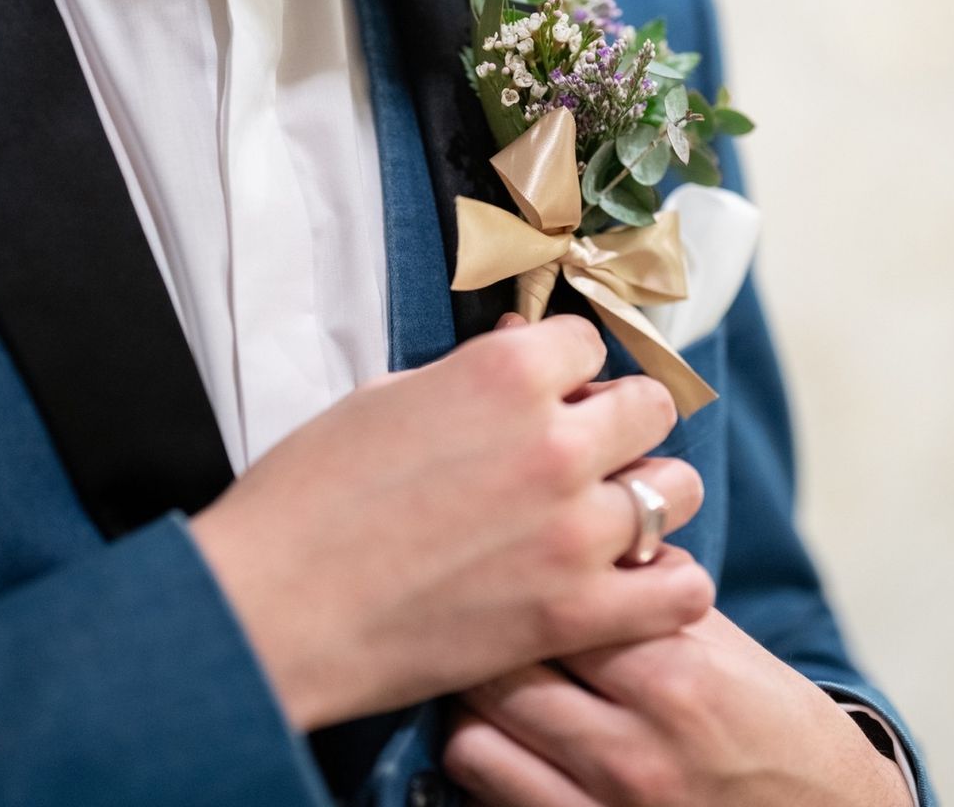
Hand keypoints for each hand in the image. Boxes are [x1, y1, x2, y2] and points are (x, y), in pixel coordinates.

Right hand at [190, 314, 711, 730]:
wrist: (273, 604)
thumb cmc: (312, 491)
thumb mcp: (390, 395)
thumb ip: (476, 377)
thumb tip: (526, 366)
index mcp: (505, 372)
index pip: (588, 340)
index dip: (565, 365)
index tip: (549, 390)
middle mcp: (555, 441)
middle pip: (650, 405)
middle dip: (619, 419)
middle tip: (584, 448)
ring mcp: (572, 530)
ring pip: (676, 488)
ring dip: (647, 493)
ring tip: (607, 513)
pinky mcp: (573, 612)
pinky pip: (680, 587)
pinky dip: (665, 580)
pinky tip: (627, 577)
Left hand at [446, 607, 913, 806]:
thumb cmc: (776, 728)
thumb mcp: (726, 645)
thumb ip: (649, 592)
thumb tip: (586, 534)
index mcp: (673, 674)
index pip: (552, 604)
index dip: (515, 577)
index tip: (499, 561)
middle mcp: (635, 747)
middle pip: (500, 668)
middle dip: (479, 634)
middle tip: (477, 613)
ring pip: (473, 738)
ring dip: (470, 702)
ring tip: (487, 679)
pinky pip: (490, 796)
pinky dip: (484, 760)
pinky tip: (504, 736)